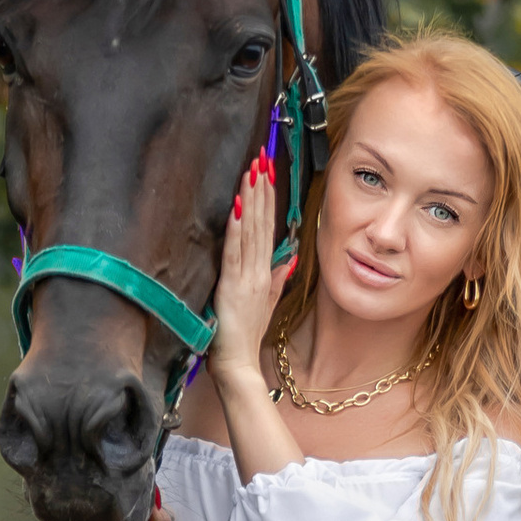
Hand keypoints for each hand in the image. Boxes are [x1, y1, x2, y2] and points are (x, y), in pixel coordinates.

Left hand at [209, 154, 293, 384]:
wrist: (239, 362)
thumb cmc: (247, 335)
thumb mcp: (267, 302)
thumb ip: (277, 278)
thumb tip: (288, 258)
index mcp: (265, 272)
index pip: (267, 228)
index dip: (267, 199)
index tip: (267, 173)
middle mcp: (259, 271)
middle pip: (261, 223)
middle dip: (261, 189)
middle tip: (262, 158)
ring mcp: (247, 277)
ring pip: (250, 232)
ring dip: (250, 200)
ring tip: (252, 172)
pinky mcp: (232, 286)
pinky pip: (235, 252)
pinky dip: (235, 229)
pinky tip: (236, 208)